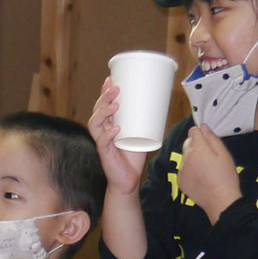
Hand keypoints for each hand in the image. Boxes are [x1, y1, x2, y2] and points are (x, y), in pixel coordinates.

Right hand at [87, 77, 147, 195]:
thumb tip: (162, 102)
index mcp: (109, 124)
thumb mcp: (142, 133)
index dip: (104, 91)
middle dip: (104, 98)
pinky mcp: (105, 155)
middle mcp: (102, 131)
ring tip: (115, 104)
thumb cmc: (133, 156)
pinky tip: (115, 129)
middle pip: (97, 111)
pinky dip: (108, 135)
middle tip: (115, 88)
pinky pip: (103, 143)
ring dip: (104, 112)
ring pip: (95, 124)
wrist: (129, 180)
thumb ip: (147, 120)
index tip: (111, 78)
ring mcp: (102, 143)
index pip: (102, 105)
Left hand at [178, 124, 240, 223]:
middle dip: (197, 145)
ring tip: (207, 169)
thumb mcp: (224, 154)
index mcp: (198, 149)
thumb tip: (203, 126)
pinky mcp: (180, 181)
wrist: (220, 201)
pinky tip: (202, 178)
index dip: (201, 134)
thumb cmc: (225, 177)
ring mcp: (182, 170)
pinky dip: (190, 170)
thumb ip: (212, 138)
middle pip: (188, 143)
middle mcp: (186, 158)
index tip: (208, 141)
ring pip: (186, 157)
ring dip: (193, 158)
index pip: (193, 131)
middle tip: (210, 156)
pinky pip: (184, 169)